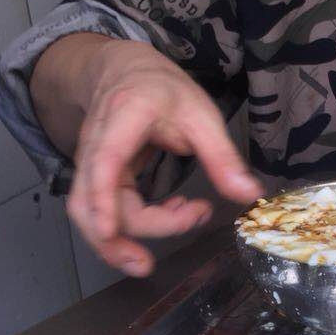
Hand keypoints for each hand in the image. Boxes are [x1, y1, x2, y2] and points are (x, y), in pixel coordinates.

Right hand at [58, 37, 262, 275]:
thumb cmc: (163, 90)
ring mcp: (91, 163)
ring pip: (87, 211)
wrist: (127, 71)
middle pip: (90, 200)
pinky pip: (101, 210)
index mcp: (124, 117)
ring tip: (148, 260)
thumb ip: (223, 156)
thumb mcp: (202, 115)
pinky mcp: (96, 178)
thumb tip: (248, 195)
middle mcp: (97, 143)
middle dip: (111, 239)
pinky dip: (129, 226)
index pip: (105, 162)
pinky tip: (168, 218)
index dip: (103, 199)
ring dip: (113, 242)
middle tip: (147, 264)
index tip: (110, 230)